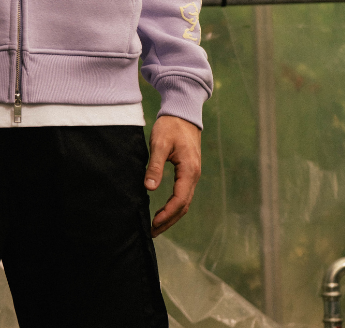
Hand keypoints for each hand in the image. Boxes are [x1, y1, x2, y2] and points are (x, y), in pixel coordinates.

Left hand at [144, 115, 201, 237]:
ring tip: (157, 225)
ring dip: (172, 215)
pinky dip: (174, 205)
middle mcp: (194, 175)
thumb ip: (155, 166)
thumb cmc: (170, 126)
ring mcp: (193, 174)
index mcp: (189, 170)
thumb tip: (149, 188)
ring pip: (184, 201)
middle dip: (169, 221)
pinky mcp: (189, 171)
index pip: (179, 200)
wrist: (183, 112)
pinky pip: (183, 193)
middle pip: (183, 206)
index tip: (153, 224)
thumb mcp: (160, 144)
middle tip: (153, 232)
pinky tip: (164, 209)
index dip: (166, 214)